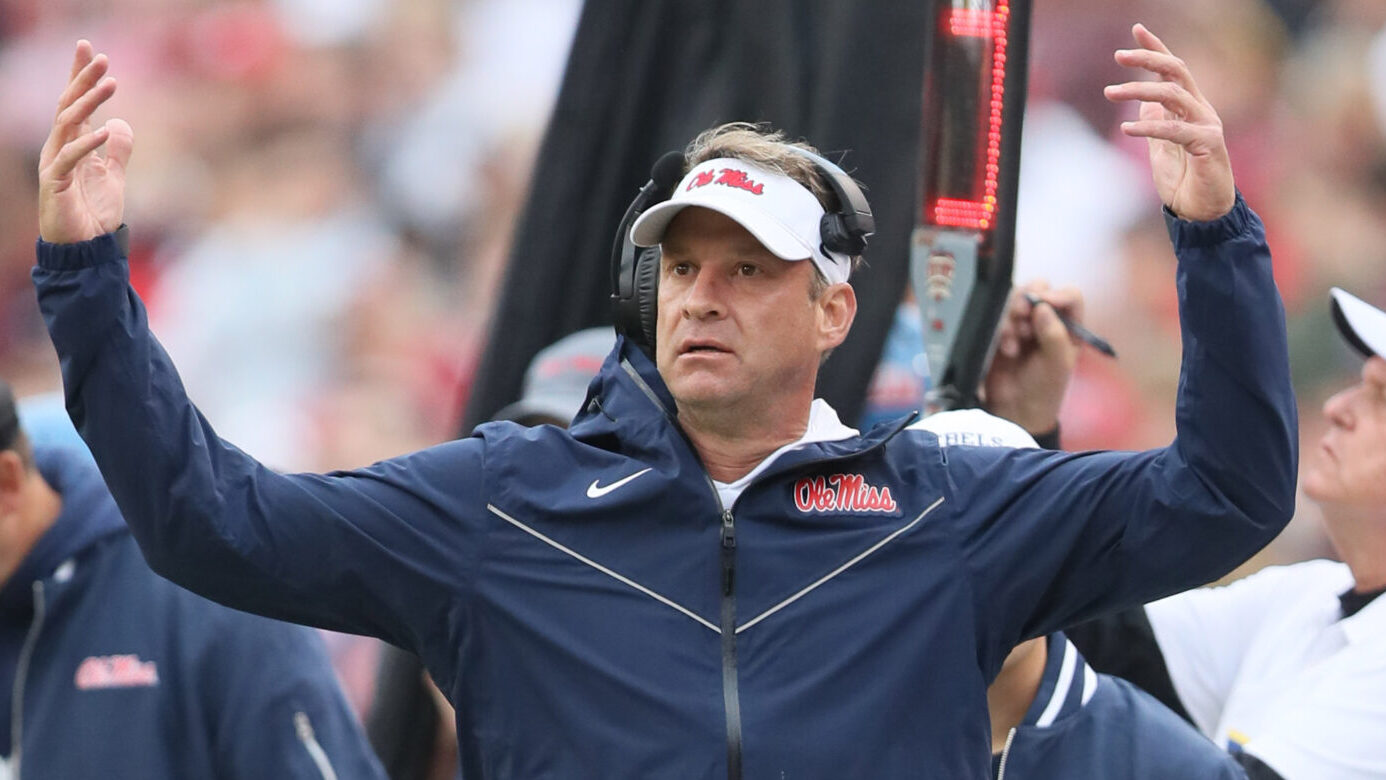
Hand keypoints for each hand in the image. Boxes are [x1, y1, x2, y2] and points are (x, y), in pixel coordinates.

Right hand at [38, 41, 133, 243]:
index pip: (75, 103)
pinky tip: (103, 129)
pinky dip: (86, 143)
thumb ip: (116, 150)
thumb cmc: (93, 213)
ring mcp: (54, 164)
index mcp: (71, 144)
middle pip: (68, 105)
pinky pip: (69, 157)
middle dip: (83, 79)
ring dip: (88, 101)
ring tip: (110, 83)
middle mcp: (58, 148)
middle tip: (101, 56)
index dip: (80, 76)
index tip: (90, 49)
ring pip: (67, 123)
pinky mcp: (54, 183)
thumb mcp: (112, 176)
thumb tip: (119, 122)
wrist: (84, 249)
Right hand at [983, 281, 1082, 435]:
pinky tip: (1007, 350)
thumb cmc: (1044, 390)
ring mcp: (1022, 324)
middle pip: (1038, 289)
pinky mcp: (1001, 331)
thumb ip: (1054, 334)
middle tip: (1023, 317)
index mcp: (1069, 326)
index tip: (1044, 303)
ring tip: (1015, 343)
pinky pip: (998, 316)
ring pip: (1015, 300)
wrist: (1015, 411)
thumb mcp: (1057, 364)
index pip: (1069, 296)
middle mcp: (1046, 320)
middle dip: (1028, 301)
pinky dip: (1002, 329)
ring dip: (1013, 318)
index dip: (1057, 294)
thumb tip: (1042, 306)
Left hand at [1104, 24, 1234, 221]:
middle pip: (1176, 72)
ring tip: (1110, 92)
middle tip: (1118, 55)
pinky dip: (1148, 127)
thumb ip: (1155, 125)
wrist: (1202, 212)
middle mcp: (1200, 110)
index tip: (1137, 30)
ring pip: (1173, 95)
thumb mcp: (1161, 149)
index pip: (1173, 70)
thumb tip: (1143, 106)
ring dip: (1138, 91)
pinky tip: (1126, 129)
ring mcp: (1207, 125)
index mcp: (1189, 108)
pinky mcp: (1208, 144)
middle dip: (1148, 59)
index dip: (1156, 49)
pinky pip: (1174, 129)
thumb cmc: (1184, 181)